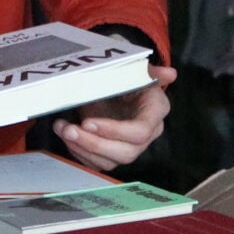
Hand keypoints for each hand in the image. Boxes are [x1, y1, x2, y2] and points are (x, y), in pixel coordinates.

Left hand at [57, 65, 178, 171]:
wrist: (115, 84)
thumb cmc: (126, 77)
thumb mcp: (134, 69)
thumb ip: (150, 71)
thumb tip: (170, 74)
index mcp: (155, 113)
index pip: (140, 132)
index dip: (114, 131)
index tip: (88, 122)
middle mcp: (146, 135)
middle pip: (125, 153)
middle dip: (94, 144)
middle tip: (70, 130)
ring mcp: (129, 147)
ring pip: (109, 162)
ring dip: (82, 148)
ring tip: (63, 129)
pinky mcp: (112, 154)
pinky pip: (96, 163)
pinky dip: (78, 152)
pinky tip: (65, 135)